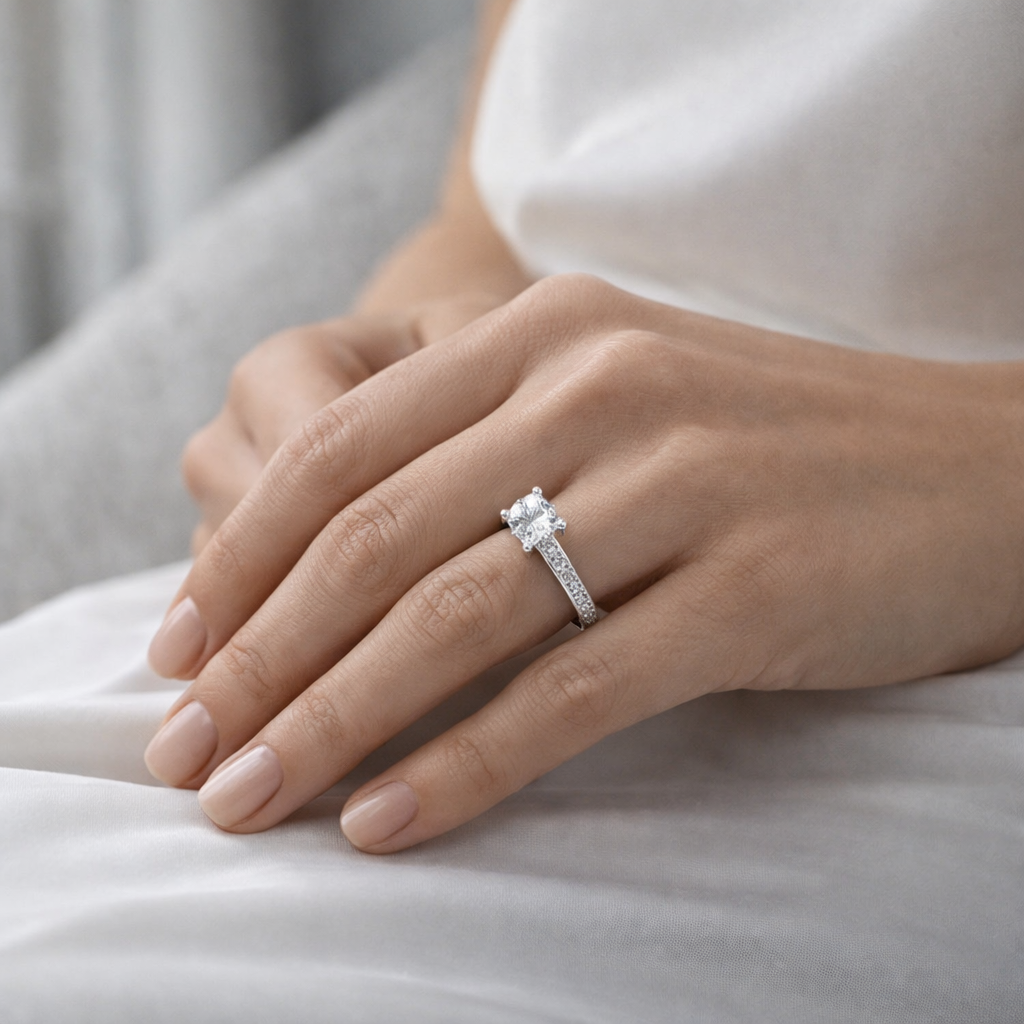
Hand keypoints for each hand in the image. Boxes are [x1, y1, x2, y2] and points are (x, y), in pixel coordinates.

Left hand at [144, 274, 1023, 851]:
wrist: (975, 469)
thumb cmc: (772, 445)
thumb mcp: (617, 402)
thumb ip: (484, 456)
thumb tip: (335, 577)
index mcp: (549, 332)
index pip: (343, 450)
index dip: (243, 559)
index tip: (179, 650)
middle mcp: (601, 387)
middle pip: (377, 537)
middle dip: (259, 656)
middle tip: (187, 749)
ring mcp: (679, 483)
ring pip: (455, 617)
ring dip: (332, 720)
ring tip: (252, 799)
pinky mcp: (748, 588)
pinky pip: (569, 689)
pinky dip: (463, 763)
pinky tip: (388, 820)